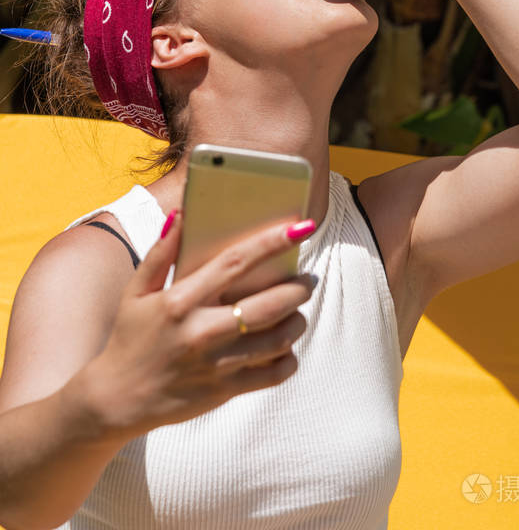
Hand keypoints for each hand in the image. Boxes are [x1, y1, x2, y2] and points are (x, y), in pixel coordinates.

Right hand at [79, 212, 314, 440]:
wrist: (114, 400)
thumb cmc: (129, 337)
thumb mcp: (136, 290)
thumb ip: (162, 252)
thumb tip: (183, 215)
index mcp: (180, 300)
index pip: (236, 262)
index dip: (272, 242)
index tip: (301, 227)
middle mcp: (200, 331)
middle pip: (268, 304)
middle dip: (298, 288)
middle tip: (307, 279)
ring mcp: (214, 364)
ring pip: (277, 339)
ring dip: (297, 321)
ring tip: (297, 311)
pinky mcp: (223, 392)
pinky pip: (273, 375)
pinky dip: (288, 359)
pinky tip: (285, 348)